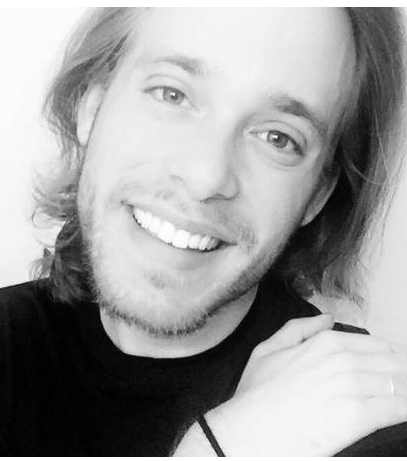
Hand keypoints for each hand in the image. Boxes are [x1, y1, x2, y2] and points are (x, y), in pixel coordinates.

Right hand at [202, 314, 406, 455]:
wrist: (248, 431)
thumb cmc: (257, 394)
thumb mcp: (268, 349)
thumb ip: (300, 328)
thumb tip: (328, 318)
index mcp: (326, 342)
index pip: (378, 345)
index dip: (389, 359)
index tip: (390, 371)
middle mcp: (343, 359)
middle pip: (394, 361)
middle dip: (401, 373)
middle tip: (398, 385)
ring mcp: (352, 386)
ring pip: (401, 382)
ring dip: (405, 390)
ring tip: (401, 398)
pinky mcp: (358, 416)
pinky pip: (400, 408)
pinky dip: (405, 409)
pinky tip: (402, 413)